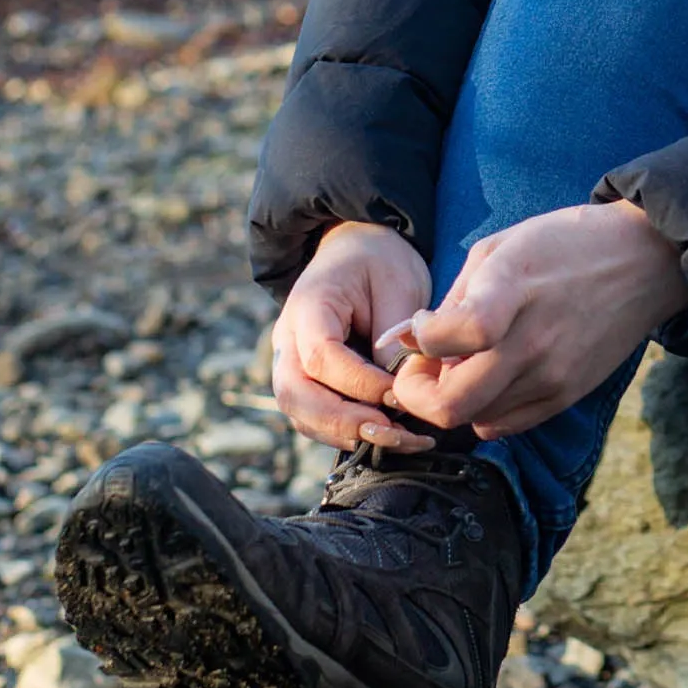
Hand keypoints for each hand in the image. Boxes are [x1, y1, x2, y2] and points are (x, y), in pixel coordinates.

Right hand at [272, 219, 433, 451]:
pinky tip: (386, 436)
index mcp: (307, 307)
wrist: (357, 247)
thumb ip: (393, 335)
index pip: (321, 358)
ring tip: (398, 440)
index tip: (399, 394)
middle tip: (392, 432)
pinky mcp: (306, 380)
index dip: (359, 383)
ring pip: (300, 413)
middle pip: (295, 395)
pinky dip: (345, 432)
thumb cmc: (379, 260)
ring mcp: (291, 363)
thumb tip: (397, 390)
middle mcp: (288, 340)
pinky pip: (314, 416)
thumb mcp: (397, 282)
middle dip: (342, 422)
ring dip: (344, 435)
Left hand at [385, 201, 687, 440]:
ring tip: (463, 365)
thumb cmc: (563, 243)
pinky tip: (491, 375)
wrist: (643, 259)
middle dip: (418, 395)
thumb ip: (449, 299)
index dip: (420, 341)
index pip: (454, 337)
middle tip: (422, 370)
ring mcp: (553, 374)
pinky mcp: (567, 395)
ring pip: (473, 420)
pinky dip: (483, 410)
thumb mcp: (498, 249)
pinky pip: (503, 426)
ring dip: (453, 399)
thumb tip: (400, 341)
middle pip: (453, 405)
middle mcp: (532, 341)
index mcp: (512, 289)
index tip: (422, 327)